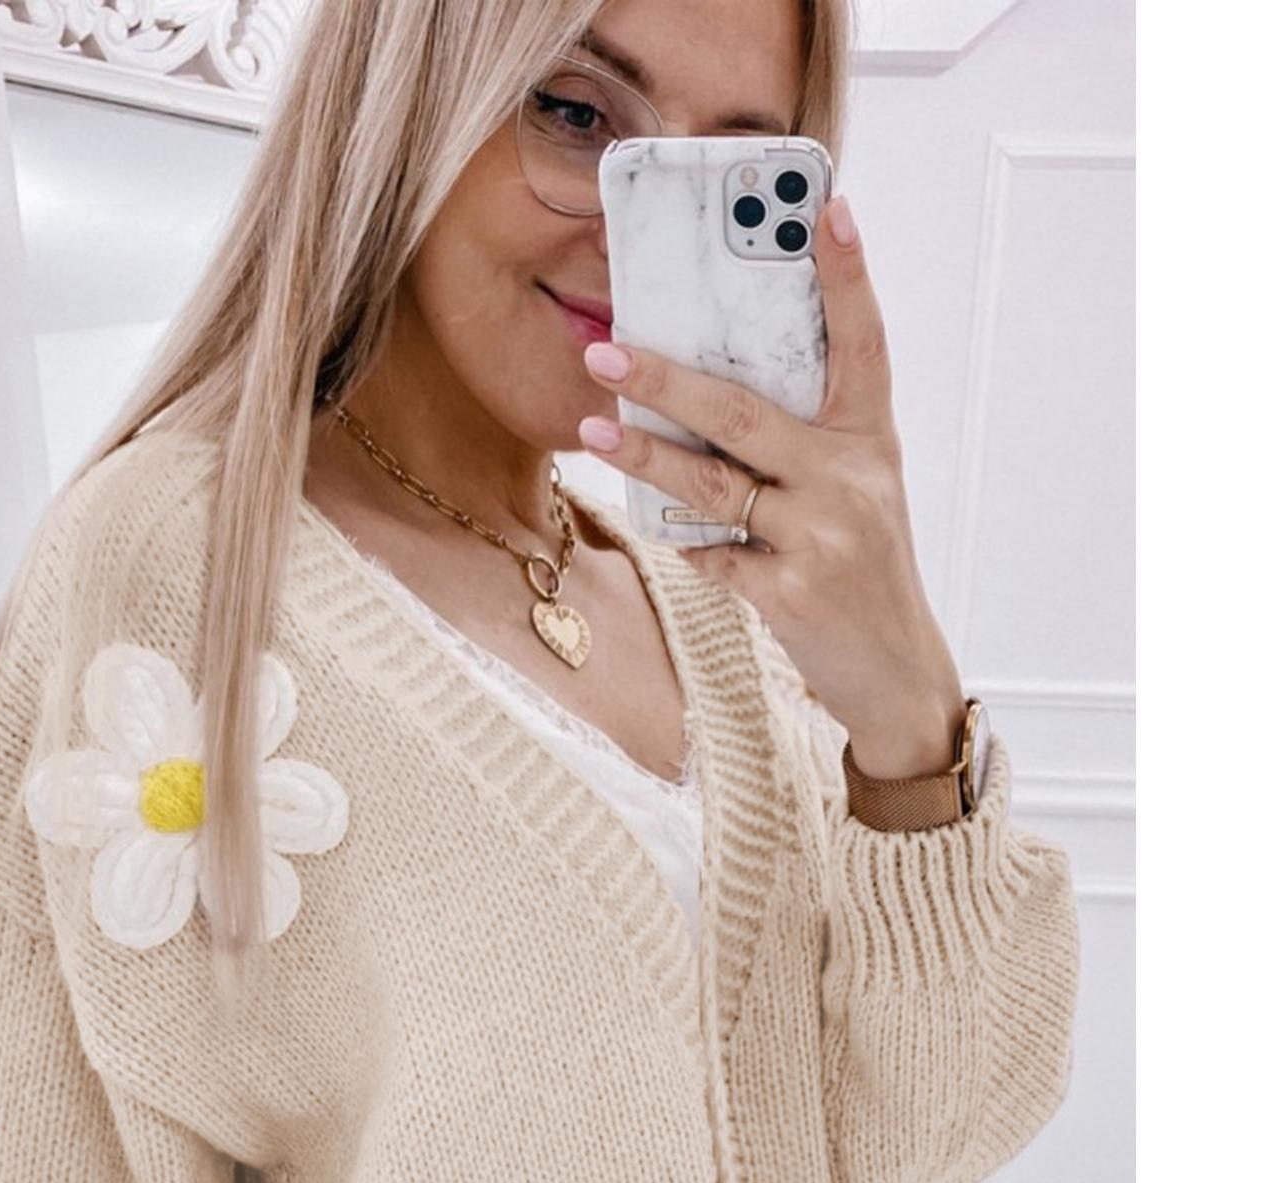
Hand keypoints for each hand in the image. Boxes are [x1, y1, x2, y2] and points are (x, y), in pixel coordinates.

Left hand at [579, 193, 966, 777]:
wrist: (895, 671)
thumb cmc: (862, 568)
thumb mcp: (857, 492)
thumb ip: (805, 441)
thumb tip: (709, 395)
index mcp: (870, 439)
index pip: (862, 341)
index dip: (847, 274)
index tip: (829, 206)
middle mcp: (851, 477)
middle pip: (743, 411)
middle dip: (667, 379)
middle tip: (608, 351)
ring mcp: (822, 536)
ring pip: (711, 482)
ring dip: (643, 456)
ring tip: (592, 428)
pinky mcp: (790, 593)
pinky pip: (710, 555)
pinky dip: (683, 543)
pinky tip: (660, 528)